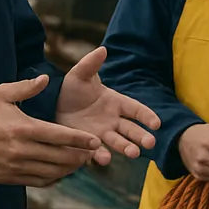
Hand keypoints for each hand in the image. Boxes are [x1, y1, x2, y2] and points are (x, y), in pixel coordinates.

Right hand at [0, 75, 103, 186]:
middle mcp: (21, 150)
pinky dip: (52, 179)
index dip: (80, 140)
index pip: (60, 136)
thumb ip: (26, 88)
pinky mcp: (8, 178)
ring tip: (79, 162)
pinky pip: (37, 182)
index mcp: (22, 128)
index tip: (95, 141)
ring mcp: (14, 167)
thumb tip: (46, 78)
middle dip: (79, 156)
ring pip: (51, 172)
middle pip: (60, 157)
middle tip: (91, 153)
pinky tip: (60, 173)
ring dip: (69, 169)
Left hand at [56, 47, 159, 164]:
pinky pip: (97, 151)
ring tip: (133, 153)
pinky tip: (104, 159)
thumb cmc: (71, 88)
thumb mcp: (79, 75)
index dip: (147, 116)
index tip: (156, 124)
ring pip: (118, 142)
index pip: (136, 109)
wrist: (52, 104)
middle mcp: (113, 120)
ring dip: (126, 147)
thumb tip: (102, 49)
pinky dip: (100, 155)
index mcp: (116, 102)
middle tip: (150, 143)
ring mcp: (102, 133)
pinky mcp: (88, 144)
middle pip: (131, 129)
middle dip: (141, 136)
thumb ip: (91, 64)